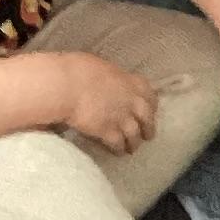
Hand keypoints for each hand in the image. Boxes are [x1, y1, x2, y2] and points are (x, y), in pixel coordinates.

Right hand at [45, 51, 159, 154]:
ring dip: (134, 143)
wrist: (67, 86)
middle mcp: (132, 102)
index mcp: (132, 82)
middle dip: (148, 128)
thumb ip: (112, 78)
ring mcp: (123, 118)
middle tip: (147, 135)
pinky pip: (118, 144)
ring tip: (132, 149)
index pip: (150, 95)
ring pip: (135, 135)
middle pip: (147, 119)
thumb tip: (108, 80)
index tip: (150, 111)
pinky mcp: (109, 132)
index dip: (151, 105)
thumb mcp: (103, 67)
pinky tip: (117, 153)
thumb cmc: (79, 70)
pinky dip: (119, 149)